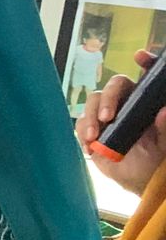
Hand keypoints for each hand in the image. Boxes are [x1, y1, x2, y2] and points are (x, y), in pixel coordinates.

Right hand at [78, 50, 165, 195]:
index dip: (146, 62)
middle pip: (114, 86)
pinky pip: (81, 124)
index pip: (148, 77)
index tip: (139, 56)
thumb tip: (163, 112)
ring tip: (94, 137)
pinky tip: (90, 147)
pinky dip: (83, 133)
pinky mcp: (93, 131)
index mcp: (148, 103)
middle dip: (108, 98)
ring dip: (90, 117)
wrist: (142, 183)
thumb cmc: (159, 162)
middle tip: (107, 118)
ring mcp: (109, 116)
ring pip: (93, 101)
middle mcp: (128, 104)